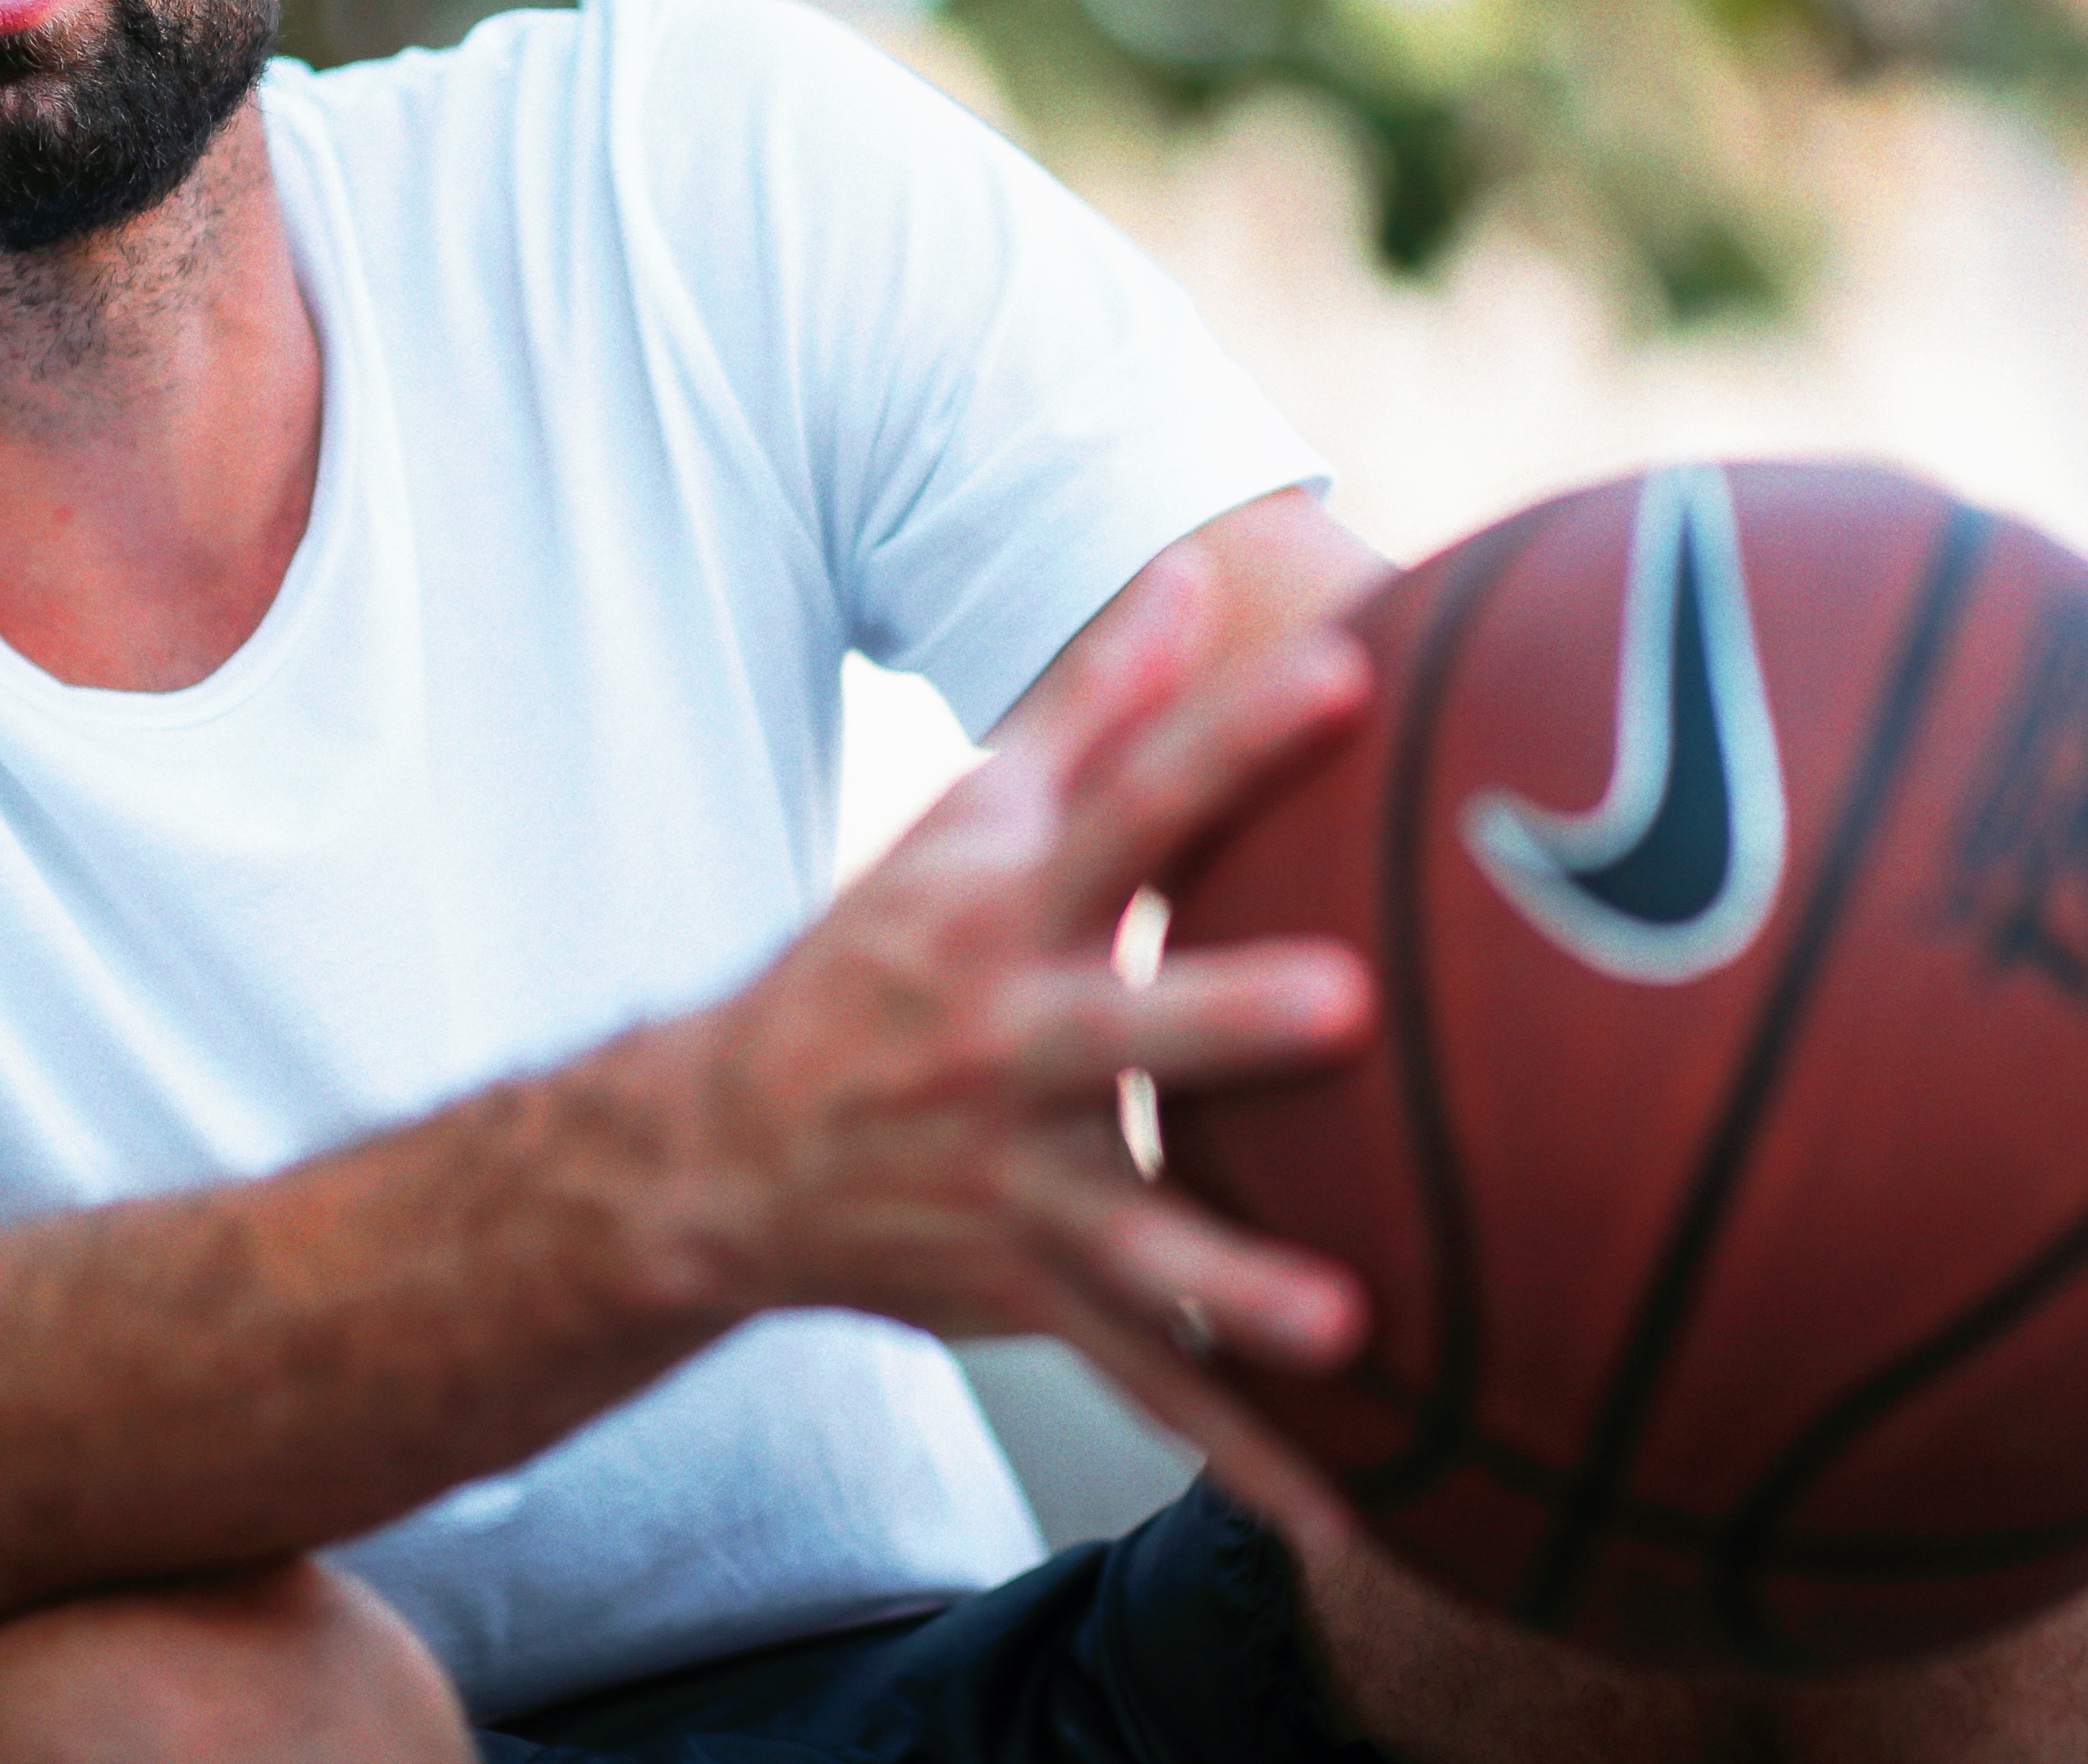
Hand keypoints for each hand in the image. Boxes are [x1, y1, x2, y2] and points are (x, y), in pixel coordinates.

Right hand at [658, 545, 1376, 1414]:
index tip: (1345, 678)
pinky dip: (1248, 1459)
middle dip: (1227, 1023)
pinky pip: (1150, 1392)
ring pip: (1136, 1248)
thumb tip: (1195, 570)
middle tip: (1352, 1008)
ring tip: (1348, 1329)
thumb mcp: (962, 822)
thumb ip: (1092, 706)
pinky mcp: (1032, 1302)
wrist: (727, 1153)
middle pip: (1123, 1030)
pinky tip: (1361, 1518)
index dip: (1226, 741)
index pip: (1126, 810)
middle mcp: (1004, 1051)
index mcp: (1003, 919)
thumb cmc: (880, 960)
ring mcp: (1013, 1190)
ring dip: (1236, 1293)